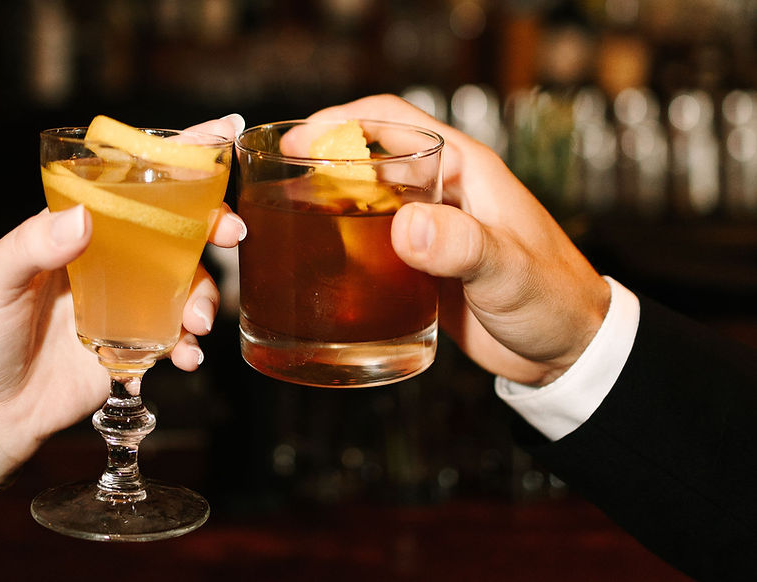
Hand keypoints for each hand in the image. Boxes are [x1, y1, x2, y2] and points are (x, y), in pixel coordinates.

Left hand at [0, 115, 246, 487]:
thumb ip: (31, 245)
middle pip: (175, 229)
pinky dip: (191, 345)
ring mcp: (126, 304)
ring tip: (196, 324)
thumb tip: (84, 218)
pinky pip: (178, 336)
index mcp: (77, 230)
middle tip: (231, 234)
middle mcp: (109, 261)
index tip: (221, 133)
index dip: (177, 159)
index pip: (128, 183)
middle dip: (214, 224)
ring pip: (187, 283)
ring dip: (205, 296)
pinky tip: (185, 357)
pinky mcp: (136, 347)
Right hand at [307, 95, 609, 385]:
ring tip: (285, 223)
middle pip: (368, 157)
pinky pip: (370, 245)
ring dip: (326, 205)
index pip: (394, 120)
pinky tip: (317, 264)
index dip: (342, 120)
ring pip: (363, 201)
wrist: (567, 352)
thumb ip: (463, 246)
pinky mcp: (420, 266)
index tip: (299, 138)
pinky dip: (341, 246)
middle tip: (277, 184)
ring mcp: (429, 230)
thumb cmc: (554, 299)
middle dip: (321, 162)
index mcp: (464, 170)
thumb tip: (406, 227)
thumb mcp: (509, 270)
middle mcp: (441, 192)